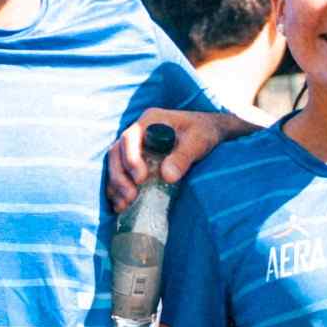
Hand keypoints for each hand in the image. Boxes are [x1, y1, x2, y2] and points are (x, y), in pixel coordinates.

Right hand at [108, 108, 243, 205]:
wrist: (210, 132)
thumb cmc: (205, 132)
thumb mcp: (199, 141)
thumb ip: (184, 156)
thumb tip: (167, 176)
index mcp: (151, 120)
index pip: (130, 137)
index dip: (130, 159)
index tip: (141, 179)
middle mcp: (139, 132)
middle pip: (117, 152)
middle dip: (119, 176)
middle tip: (130, 197)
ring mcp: (136, 146)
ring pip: (115, 164)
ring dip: (116, 185)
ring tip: (124, 205)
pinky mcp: (138, 160)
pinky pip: (122, 173)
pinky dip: (118, 189)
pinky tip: (122, 206)